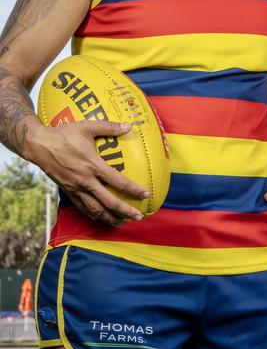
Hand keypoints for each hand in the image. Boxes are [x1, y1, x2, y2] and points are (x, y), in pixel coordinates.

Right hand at [29, 119, 148, 225]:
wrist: (38, 145)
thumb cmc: (64, 134)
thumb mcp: (87, 126)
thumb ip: (109, 127)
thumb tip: (129, 125)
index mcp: (93, 165)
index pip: (118, 181)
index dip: (133, 189)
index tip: (145, 195)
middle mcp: (85, 180)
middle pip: (108, 201)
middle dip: (125, 210)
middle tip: (138, 217)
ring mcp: (75, 188)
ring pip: (95, 208)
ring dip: (109, 217)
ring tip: (121, 223)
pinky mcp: (67, 191)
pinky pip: (81, 206)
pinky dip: (92, 214)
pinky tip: (100, 217)